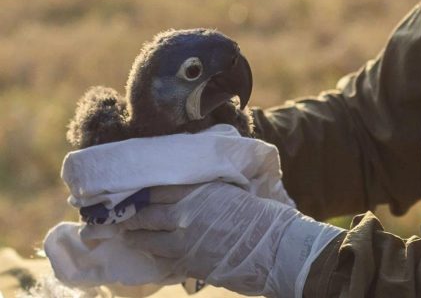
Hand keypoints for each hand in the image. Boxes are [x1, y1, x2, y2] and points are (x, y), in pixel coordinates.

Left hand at [119, 182, 297, 295]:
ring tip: (127, 233)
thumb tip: (192, 190)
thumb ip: (208, 191)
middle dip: (131, 214)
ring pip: (147, 236)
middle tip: (119, 215)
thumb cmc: (261, 215)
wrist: (273, 246)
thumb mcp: (233, 192)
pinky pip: (160, 257)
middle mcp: (186, 211)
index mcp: (200, 189)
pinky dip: (151, 253)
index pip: (159, 187)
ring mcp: (184, 238)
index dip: (141, 191)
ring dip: (134, 235)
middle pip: (147, 211)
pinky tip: (147, 251)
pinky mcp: (187, 261)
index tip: (129, 191)